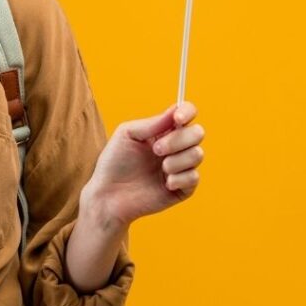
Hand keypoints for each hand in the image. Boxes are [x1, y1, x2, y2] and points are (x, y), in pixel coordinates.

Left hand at [85, 101, 204, 223]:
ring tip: (160, 168)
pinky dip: (179, 178)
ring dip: (177, 160)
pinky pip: (194, 177)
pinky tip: (164, 183)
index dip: (188, 112)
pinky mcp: (183, 188)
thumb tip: (176, 110)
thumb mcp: (127, 134)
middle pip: (197, 133)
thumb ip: (152, 123)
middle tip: (156, 150)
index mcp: (164, 130)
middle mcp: (176, 147)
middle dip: (178, 140)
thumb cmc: (114, 162)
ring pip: (197, 154)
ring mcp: (180, 167)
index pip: (187, 113)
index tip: (178, 118)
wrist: (109, 194)